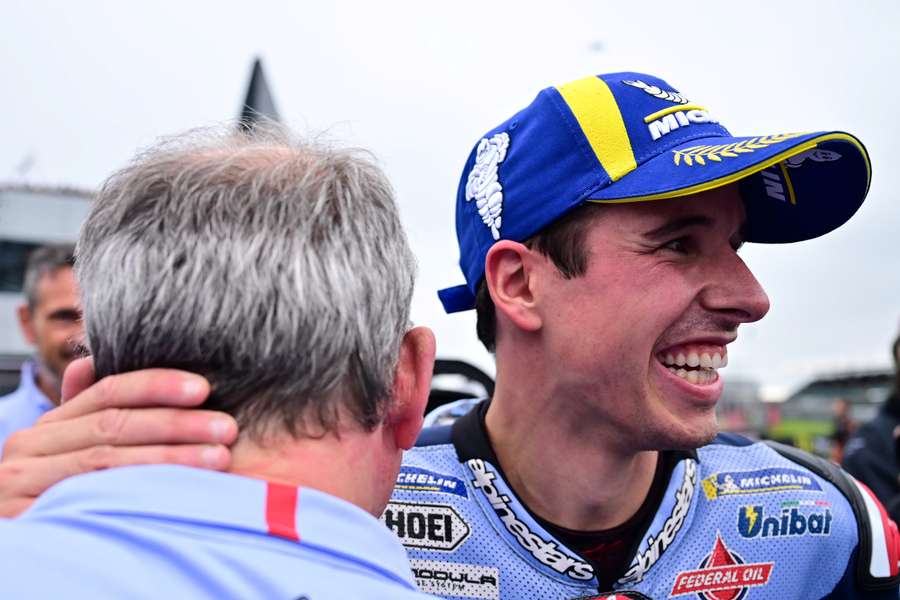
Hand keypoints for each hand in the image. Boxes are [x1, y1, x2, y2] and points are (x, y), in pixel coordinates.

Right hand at [0, 357, 237, 516]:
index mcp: (49, 424)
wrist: (13, 558)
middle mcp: (30, 445)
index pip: (110, 391)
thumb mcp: (65, 449)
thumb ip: (86, 411)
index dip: (157, 386)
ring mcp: (22, 481)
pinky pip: (92, 499)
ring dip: (171, 458)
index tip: (204, 389)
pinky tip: (178, 491)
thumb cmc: (48, 493)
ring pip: (110, 461)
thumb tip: (91, 361)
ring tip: (217, 457)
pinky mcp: (26, 515)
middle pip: (115, 424)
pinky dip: (138, 492)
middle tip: (226, 427)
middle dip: (177, 424)